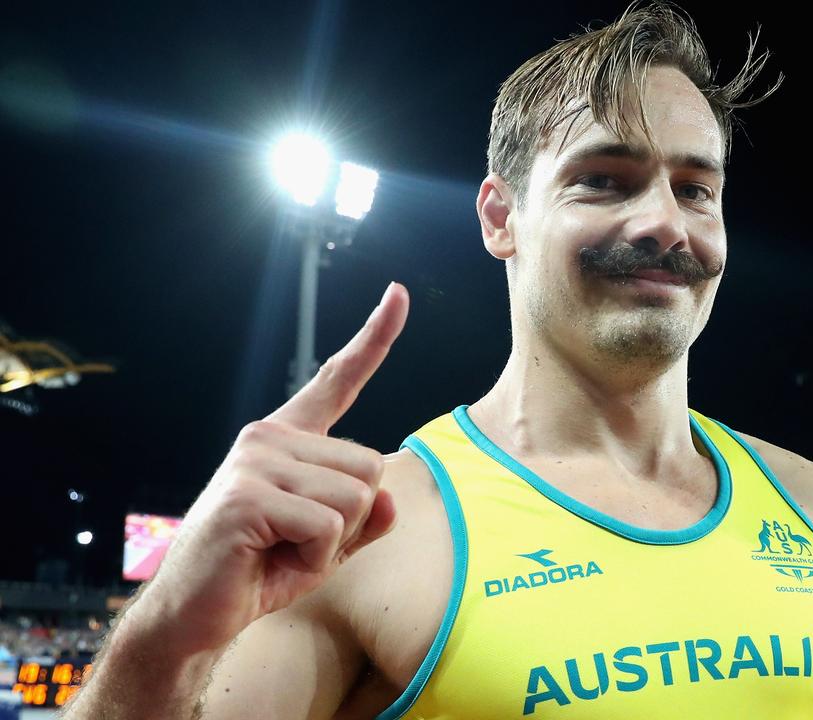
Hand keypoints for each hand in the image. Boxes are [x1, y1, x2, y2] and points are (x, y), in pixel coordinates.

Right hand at [134, 282, 408, 655]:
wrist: (195, 615)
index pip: (338, 380)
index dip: (374, 339)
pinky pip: (329, 525)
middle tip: (297, 541)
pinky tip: (271, 559)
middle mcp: (269, 437)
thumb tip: (390, 497)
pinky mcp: (248, 495)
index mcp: (288, 439)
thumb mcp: (327, 544)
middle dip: (353, 519)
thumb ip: (364, 518)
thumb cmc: (259, 572)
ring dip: (332, 541)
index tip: (398, 293)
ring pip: (357, 496)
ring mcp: (256, 461)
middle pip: (371, 466)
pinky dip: (315, 557)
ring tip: (280, 550)